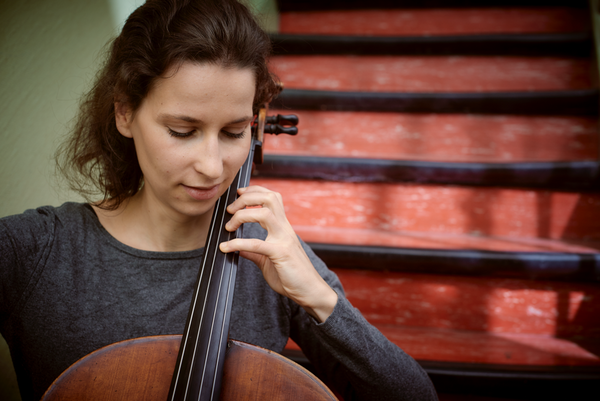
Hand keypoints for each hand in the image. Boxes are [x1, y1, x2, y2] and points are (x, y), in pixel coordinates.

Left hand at [219, 185, 337, 322]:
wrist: (310, 292)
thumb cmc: (292, 276)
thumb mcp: (268, 261)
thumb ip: (254, 252)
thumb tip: (238, 248)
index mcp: (283, 228)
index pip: (272, 198)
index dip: (255, 191)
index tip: (239, 195)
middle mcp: (285, 229)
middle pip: (269, 198)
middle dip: (247, 197)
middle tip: (231, 209)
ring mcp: (284, 240)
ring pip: (264, 213)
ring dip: (242, 215)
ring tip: (229, 226)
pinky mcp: (280, 254)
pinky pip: (256, 244)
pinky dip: (237, 244)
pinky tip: (226, 248)